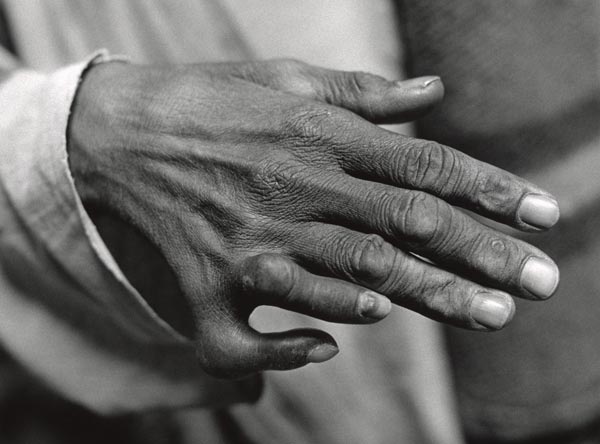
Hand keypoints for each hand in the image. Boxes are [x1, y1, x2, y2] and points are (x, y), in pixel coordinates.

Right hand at [68, 59, 558, 377]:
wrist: (119, 133)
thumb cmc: (209, 102)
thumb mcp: (286, 79)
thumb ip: (363, 93)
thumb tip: (433, 92)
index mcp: (320, 134)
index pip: (424, 164)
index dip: (490, 189)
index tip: (544, 215)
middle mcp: (296, 186)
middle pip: (406, 226)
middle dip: (481, 255)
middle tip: (543, 284)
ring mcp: (254, 239)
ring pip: (354, 276)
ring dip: (425, 300)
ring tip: (490, 318)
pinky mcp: (210, 281)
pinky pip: (261, 327)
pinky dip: (306, 338)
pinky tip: (343, 343)